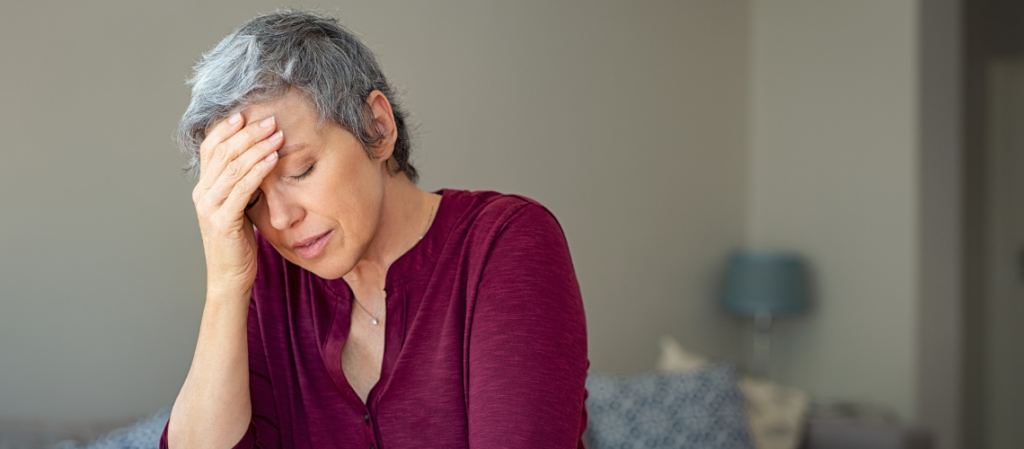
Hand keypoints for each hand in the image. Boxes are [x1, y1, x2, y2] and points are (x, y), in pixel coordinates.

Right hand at [192, 113, 283, 297]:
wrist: (230, 278)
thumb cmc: (239, 243)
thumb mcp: (239, 207)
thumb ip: (242, 185)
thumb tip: (259, 159)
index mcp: (204, 188)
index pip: (210, 149)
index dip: (227, 129)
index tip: (246, 113)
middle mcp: (202, 193)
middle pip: (223, 153)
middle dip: (248, 133)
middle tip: (271, 120)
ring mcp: (210, 207)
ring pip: (232, 167)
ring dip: (257, 148)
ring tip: (277, 134)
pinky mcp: (222, 221)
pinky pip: (242, 189)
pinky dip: (258, 171)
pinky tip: (273, 159)